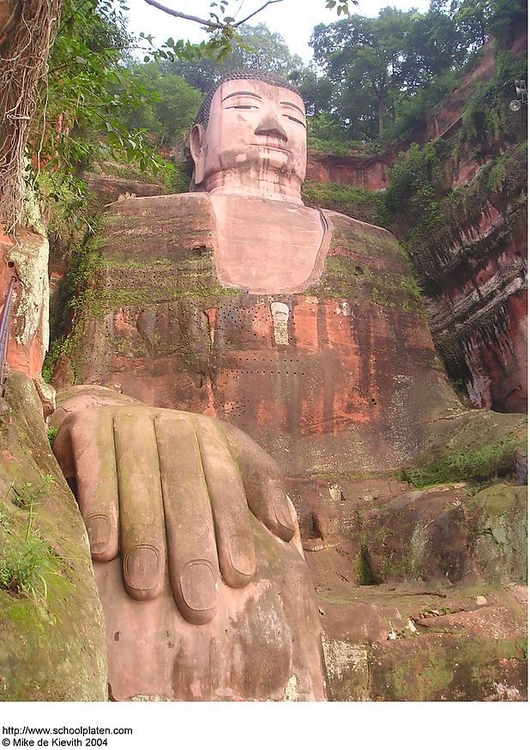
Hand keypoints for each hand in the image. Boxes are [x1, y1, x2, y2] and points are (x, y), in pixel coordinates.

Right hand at [52, 403, 295, 624]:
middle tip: (197, 604)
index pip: (229, 482)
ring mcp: (130, 421)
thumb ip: (256, 493)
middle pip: (186, 486)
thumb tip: (286, 531)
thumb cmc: (170, 464)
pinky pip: (96, 470)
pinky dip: (99, 510)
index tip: (240, 577)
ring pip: (141, 481)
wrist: (104, 418)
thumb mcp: (219, 468)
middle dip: (192, 546)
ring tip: (146, 589)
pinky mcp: (89, 425)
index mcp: (211, 436)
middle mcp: (173, 424)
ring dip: (144, 536)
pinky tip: (102, 552)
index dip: (235, 527)